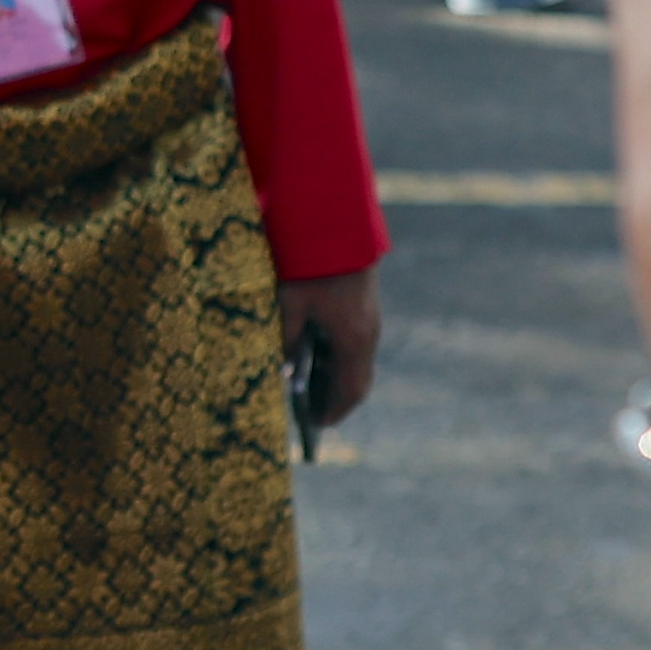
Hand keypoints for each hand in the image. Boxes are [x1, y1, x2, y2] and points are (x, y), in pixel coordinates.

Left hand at [279, 268, 381, 427]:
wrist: (337, 223)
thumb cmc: (310, 264)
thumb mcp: (289, 304)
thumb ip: (285, 339)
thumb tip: (281, 369)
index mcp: (353, 339)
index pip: (350, 390)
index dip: (334, 411)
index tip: (316, 426)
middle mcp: (367, 334)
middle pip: (355, 379)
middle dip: (333, 398)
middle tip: (308, 413)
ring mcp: (368, 320)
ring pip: (354, 361)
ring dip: (334, 377)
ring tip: (305, 390)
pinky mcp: (363, 307)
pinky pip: (352, 343)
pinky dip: (336, 358)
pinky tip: (312, 357)